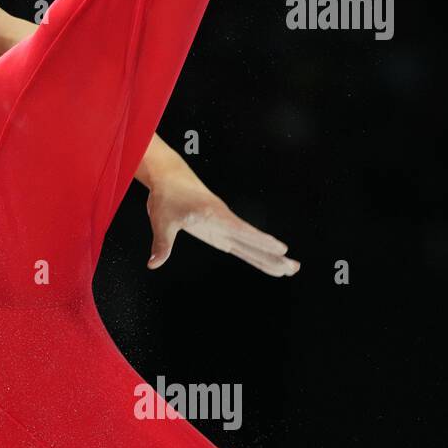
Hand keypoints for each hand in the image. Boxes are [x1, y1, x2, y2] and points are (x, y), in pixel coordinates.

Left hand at [144, 170, 299, 276]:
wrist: (171, 178)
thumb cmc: (167, 196)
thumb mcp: (161, 220)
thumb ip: (161, 243)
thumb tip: (153, 264)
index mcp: (214, 215)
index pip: (241, 231)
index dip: (260, 241)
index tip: (281, 249)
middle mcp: (224, 221)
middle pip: (253, 242)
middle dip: (272, 256)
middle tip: (294, 268)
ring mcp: (224, 227)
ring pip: (251, 245)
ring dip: (269, 257)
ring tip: (290, 269)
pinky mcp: (221, 230)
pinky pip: (242, 245)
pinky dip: (256, 255)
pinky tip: (267, 263)